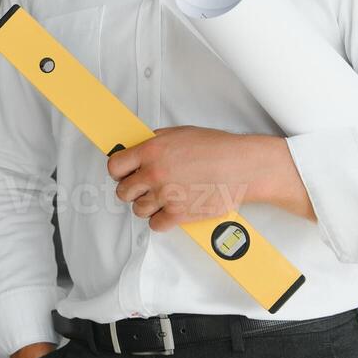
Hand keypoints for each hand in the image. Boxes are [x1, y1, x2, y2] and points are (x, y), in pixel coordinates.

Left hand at [107, 126, 314, 230]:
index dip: (118, 171)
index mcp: (152, 151)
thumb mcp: (180, 133)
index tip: (123, 173)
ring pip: (138, 210)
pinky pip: (156, 225)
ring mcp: (165, 196)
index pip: (115, 166)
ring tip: (161, 198)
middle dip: (131, 190)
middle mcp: (154, 174)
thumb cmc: (217, 148)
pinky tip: (170, 210)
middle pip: (123, 192)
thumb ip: (154, 141)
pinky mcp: (179, 214)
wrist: (242, 167)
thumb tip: (136, 148)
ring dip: (147, 205)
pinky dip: (161, 220)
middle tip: (143, 187)